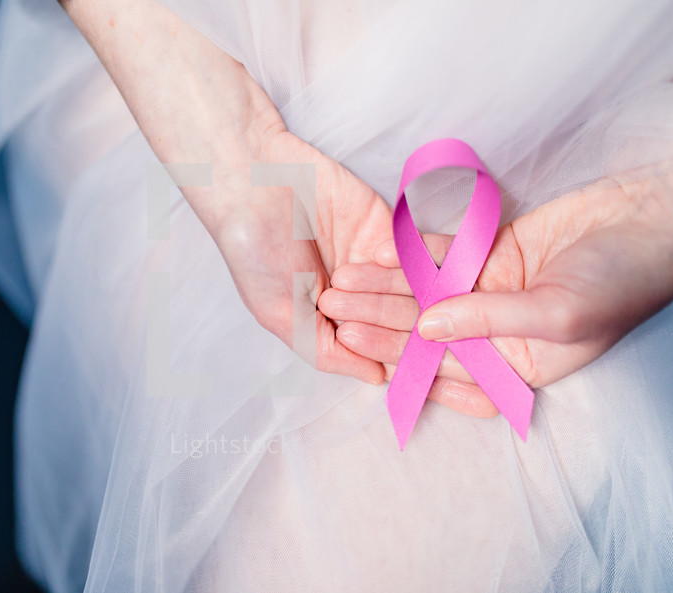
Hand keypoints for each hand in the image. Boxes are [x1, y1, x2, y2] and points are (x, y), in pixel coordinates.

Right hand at [61, 0, 396, 383]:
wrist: (255, 183)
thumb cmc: (257, 254)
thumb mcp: (281, 316)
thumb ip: (329, 352)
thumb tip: (378, 380)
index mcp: (331, 322)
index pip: (373, 348)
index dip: (391, 357)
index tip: (410, 366)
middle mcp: (358, 296)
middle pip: (399, 321)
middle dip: (402, 326)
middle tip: (415, 331)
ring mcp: (375, 263)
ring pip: (413, 290)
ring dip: (410, 297)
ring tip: (417, 304)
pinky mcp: (389, 229)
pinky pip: (417, 253)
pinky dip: (416, 264)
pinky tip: (406, 271)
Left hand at [319, 165, 672, 415]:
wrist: (650, 222)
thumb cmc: (618, 282)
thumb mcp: (557, 315)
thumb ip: (489, 323)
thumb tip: (425, 329)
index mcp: (516, 364)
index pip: (443, 365)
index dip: (395, 354)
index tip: (351, 341)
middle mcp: (497, 332)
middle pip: (424, 328)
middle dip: (375, 319)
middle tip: (330, 308)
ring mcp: (492, 291)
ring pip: (426, 293)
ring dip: (384, 288)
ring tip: (341, 282)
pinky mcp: (492, 255)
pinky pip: (444, 257)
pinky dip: (412, 256)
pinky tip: (376, 255)